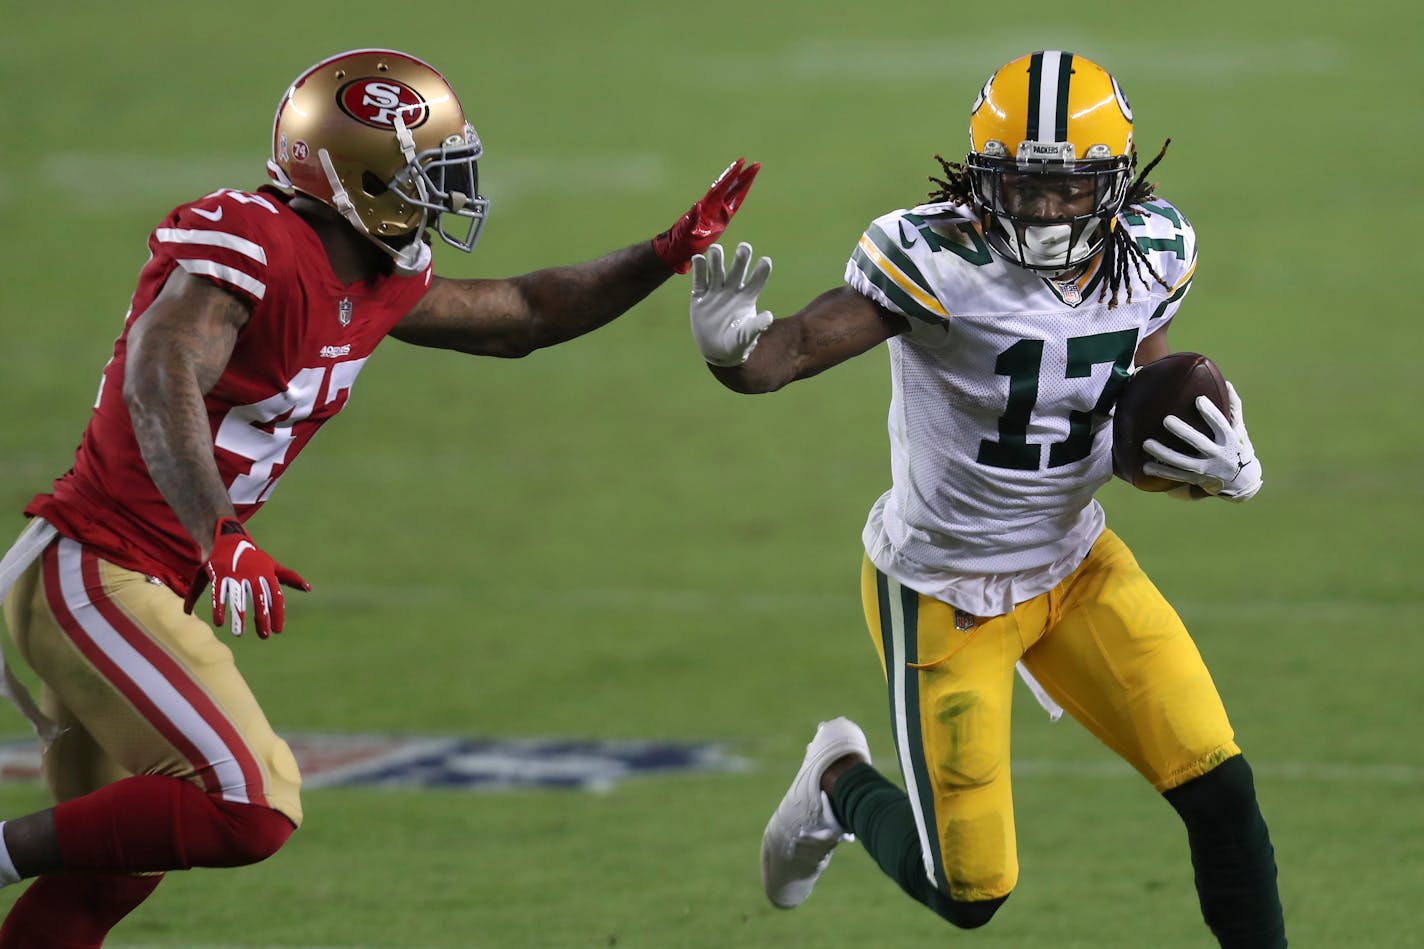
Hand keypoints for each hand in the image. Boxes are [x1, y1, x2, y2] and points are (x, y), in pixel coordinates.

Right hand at [183, 517, 309, 637]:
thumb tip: (309, 589)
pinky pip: (219, 593)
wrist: (229, 539)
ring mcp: (236, 574)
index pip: (276, 596)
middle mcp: (253, 574)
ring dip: (239, 616)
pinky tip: (220, 622)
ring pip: (238, 598)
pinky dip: (219, 607)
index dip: (278, 613)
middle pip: (259, 599)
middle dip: (262, 618)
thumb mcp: (273, 565)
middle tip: (264, 636)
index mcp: (267, 573)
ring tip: (239, 634)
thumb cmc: (254, 557)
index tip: (278, 631)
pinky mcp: (219, 574)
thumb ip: (289, 578)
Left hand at [652, 158, 759, 273]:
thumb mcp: (686, 230)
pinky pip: (734, 203)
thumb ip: (692, 219)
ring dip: (744, 181)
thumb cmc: (682, 239)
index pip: (722, 187)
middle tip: (755, 164)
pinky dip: (741, 194)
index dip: (731, 176)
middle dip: (743, 175)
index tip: (741, 164)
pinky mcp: (722, 218)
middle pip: (731, 186)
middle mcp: (714, 205)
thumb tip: (697, 205)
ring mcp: (718, 210)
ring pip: (734, 192)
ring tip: (754, 169)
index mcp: (708, 206)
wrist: (680, 247)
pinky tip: (746, 186)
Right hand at [690, 242, 773, 366]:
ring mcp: (716, 291)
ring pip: (717, 270)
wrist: (716, 350)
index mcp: (747, 298)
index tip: (766, 260)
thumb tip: (769, 317)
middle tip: (744, 248)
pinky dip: (699, 269)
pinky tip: (698, 258)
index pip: (756, 281)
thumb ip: (756, 327)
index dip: (761, 271)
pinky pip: (699, 280)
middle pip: (737, 270)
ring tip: (716, 249)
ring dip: (717, 259)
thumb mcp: (746, 337)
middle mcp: (732, 290)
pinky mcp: (700, 296)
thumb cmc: (736, 343)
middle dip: (741, 259)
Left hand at [1143, 382, 1262, 501]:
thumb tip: (1226, 383)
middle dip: (1183, 432)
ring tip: (1146, 443)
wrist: (1243, 482)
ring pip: (1183, 462)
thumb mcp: (1240, 430)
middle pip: (1199, 443)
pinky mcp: (1196, 479)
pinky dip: (1161, 472)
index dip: (1210, 413)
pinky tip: (1145, 466)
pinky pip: (1176, 476)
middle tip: (1166, 420)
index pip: (1220, 424)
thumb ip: (1233, 407)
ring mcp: (1206, 469)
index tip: (1198, 399)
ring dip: (1164, 453)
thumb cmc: (1238, 448)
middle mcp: (1218, 455)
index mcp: (1229, 440)